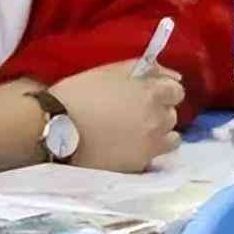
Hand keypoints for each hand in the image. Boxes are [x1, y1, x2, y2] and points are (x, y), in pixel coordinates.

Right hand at [49, 60, 183, 172]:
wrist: (57, 128)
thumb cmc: (79, 93)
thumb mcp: (109, 71)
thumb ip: (144, 69)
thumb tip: (173, 76)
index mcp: (152, 93)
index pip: (177, 91)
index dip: (161, 90)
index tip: (145, 92)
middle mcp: (159, 119)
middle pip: (171, 114)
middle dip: (157, 111)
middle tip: (132, 111)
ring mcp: (152, 144)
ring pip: (170, 137)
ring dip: (157, 132)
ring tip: (133, 131)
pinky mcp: (141, 164)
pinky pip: (154, 156)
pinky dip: (146, 150)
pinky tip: (126, 146)